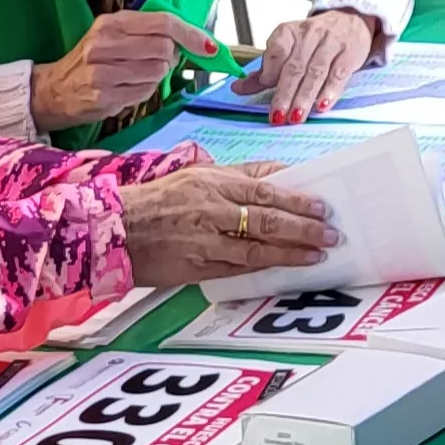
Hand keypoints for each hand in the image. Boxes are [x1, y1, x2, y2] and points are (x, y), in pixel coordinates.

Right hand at [33, 10, 220, 128]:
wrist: (52, 91)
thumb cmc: (90, 60)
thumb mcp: (112, 35)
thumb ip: (148, 32)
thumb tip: (193, 39)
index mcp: (111, 23)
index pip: (163, 22)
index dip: (191, 34)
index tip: (208, 45)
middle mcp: (105, 44)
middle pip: (164, 48)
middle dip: (171, 57)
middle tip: (159, 61)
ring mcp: (103, 72)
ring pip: (157, 72)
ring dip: (157, 76)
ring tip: (138, 75)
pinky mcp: (104, 97)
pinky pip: (145, 93)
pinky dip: (145, 91)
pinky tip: (129, 88)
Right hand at [116, 161, 332, 286]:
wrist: (114, 228)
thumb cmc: (158, 199)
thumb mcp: (197, 175)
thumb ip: (239, 175)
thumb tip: (281, 175)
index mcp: (212, 182)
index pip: (265, 190)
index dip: (297, 200)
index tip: (322, 207)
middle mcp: (210, 210)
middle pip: (266, 220)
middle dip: (303, 228)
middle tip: (330, 234)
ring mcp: (203, 241)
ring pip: (256, 249)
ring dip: (290, 253)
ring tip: (316, 255)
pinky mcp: (195, 268)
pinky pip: (236, 270)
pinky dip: (262, 269)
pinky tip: (282, 269)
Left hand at [239, 7, 380, 125]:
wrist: (352, 20)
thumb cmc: (316, 39)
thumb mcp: (289, 48)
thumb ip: (266, 70)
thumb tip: (238, 88)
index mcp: (289, 32)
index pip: (277, 49)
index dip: (270, 70)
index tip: (265, 85)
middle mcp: (310, 35)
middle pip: (295, 67)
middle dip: (285, 93)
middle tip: (277, 116)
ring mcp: (331, 44)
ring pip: (315, 73)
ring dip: (304, 97)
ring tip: (295, 117)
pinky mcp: (349, 54)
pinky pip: (338, 75)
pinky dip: (330, 91)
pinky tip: (322, 106)